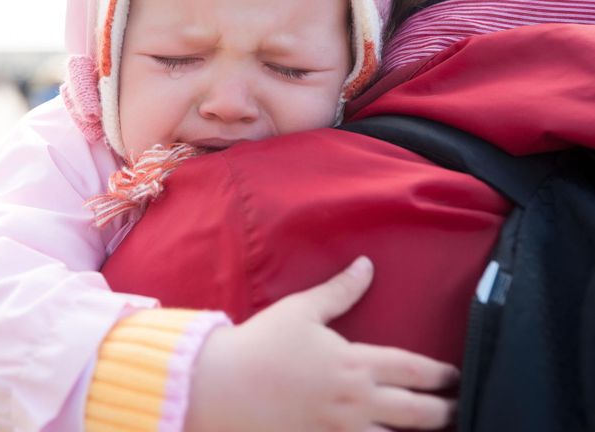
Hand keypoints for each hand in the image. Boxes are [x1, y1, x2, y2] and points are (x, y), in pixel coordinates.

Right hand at [185, 257, 458, 431]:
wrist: (220, 385)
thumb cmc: (262, 343)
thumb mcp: (301, 310)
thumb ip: (340, 290)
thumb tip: (367, 265)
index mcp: (355, 364)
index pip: (413, 370)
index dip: (441, 374)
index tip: (454, 376)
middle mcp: (356, 401)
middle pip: (418, 413)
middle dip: (444, 412)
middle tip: (457, 409)